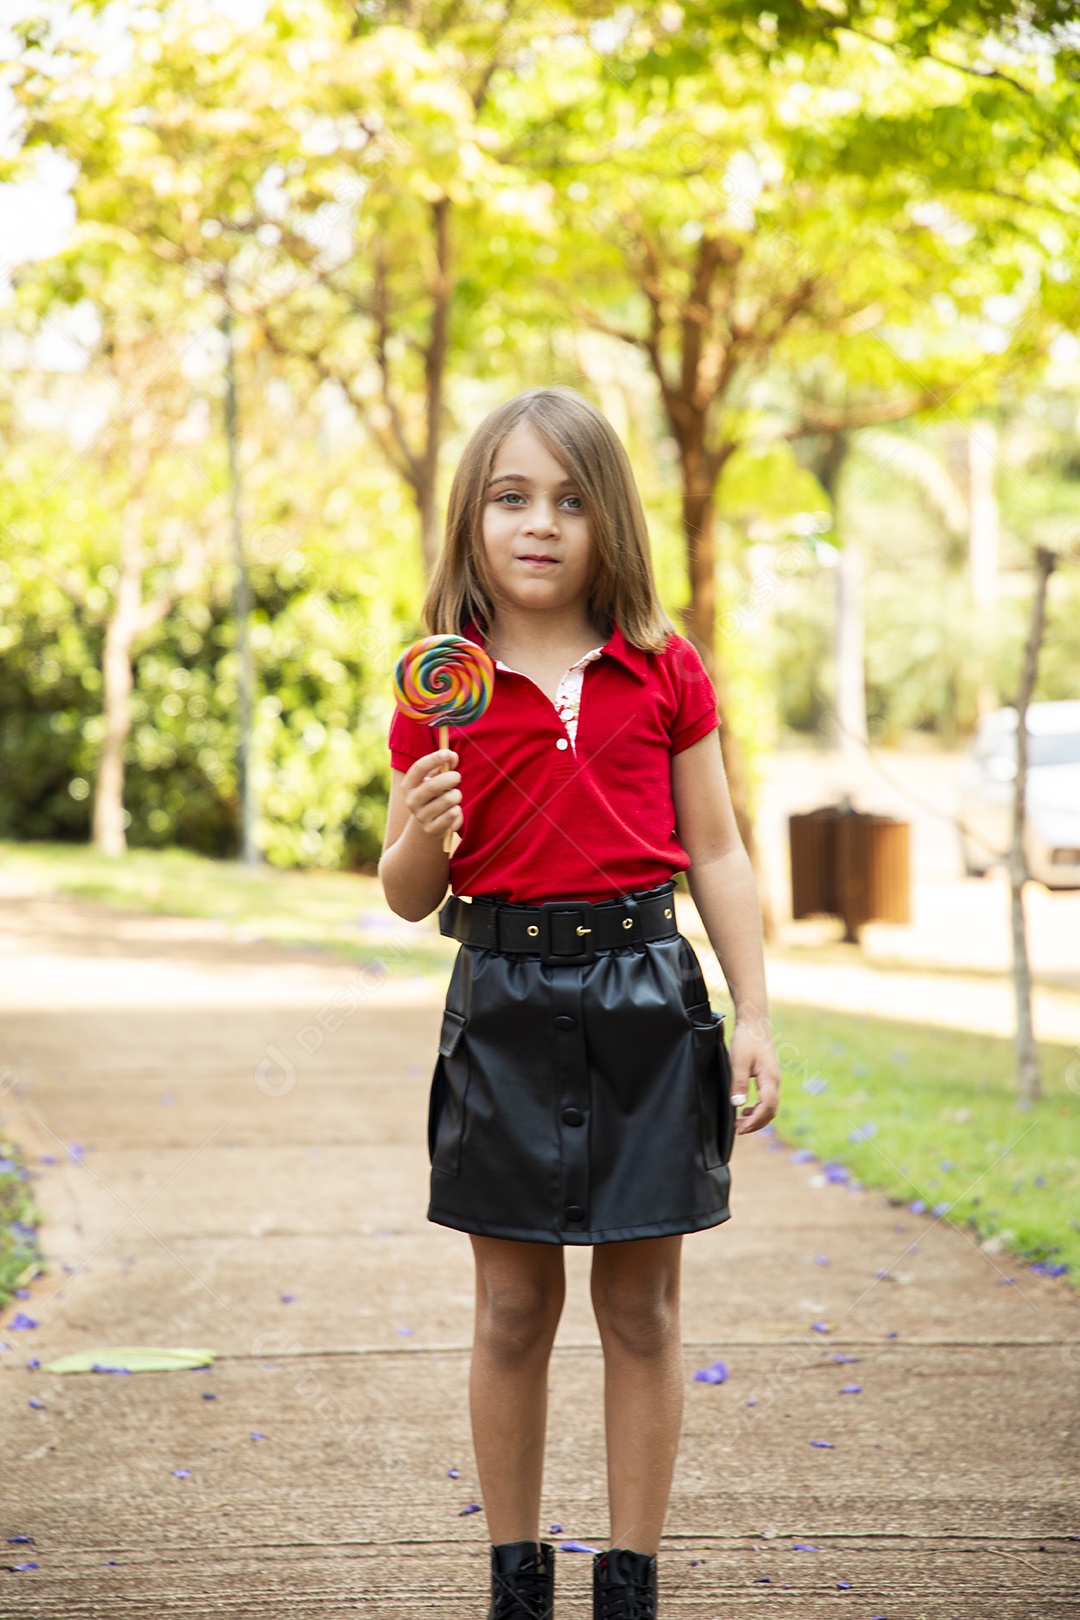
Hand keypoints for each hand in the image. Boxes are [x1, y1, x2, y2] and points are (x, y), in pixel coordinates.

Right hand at [402, 749, 462, 842]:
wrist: (429, 824)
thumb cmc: (435, 795)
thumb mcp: (436, 778)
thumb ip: (444, 765)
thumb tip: (453, 756)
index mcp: (408, 785)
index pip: (419, 768)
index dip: (434, 759)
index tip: (448, 753)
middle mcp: (411, 801)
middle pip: (432, 786)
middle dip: (449, 779)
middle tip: (458, 776)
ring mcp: (421, 816)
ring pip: (446, 801)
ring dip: (456, 795)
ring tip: (456, 796)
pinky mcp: (432, 829)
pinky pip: (452, 815)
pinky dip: (458, 811)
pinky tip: (454, 811)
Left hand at [729, 1017, 779, 1135]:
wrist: (755, 1023)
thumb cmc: (747, 1040)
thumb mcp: (738, 1061)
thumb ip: (739, 1083)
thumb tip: (738, 1105)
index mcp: (770, 1079)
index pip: (767, 1108)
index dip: (754, 1122)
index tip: (740, 1129)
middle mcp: (775, 1081)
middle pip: (771, 1111)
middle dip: (756, 1124)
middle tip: (738, 1130)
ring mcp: (773, 1079)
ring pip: (770, 1107)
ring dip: (757, 1117)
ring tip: (740, 1122)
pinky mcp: (769, 1077)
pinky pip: (767, 1099)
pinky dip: (758, 1109)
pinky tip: (745, 1110)